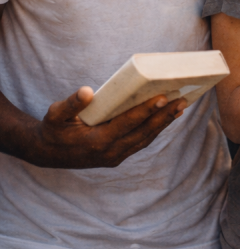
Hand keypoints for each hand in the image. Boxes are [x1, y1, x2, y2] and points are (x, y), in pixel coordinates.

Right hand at [23, 87, 186, 168]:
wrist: (48, 154)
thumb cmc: (53, 130)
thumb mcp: (55, 115)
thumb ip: (70, 104)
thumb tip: (87, 91)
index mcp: (97, 141)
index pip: (128, 124)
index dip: (146, 111)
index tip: (163, 97)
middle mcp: (110, 152)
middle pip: (143, 132)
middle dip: (163, 116)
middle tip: (182, 100)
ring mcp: (115, 156)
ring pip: (145, 139)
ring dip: (163, 123)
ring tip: (180, 106)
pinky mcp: (118, 156)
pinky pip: (141, 142)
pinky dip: (155, 130)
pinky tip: (166, 117)